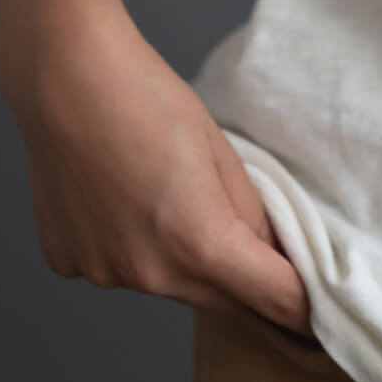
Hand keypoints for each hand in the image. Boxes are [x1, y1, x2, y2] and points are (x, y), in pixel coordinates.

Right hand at [9, 0, 313, 334]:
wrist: (65, 76)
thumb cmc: (147, 98)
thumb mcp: (220, 148)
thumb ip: (251, 211)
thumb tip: (270, 252)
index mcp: (199, 243)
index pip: (272, 298)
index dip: (300, 302)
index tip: (315, 305)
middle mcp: (149, 274)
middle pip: (219, 299)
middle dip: (241, 279)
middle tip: (247, 236)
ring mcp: (104, 273)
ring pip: (166, 283)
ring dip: (179, 259)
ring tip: (162, 191)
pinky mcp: (68, 263)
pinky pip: (117, 267)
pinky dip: (129, 245)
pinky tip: (118, 194)